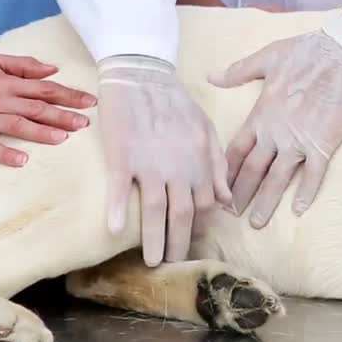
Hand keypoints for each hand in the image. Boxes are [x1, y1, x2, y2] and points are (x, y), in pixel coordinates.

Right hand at [0, 54, 95, 166]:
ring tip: (62, 138)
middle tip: (85, 123)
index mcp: (7, 84)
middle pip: (36, 108)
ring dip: (40, 132)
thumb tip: (52, 69)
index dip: (69, 95)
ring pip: (17, 125)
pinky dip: (5, 153)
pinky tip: (22, 160)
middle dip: (62, 115)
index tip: (90, 102)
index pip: (44, 89)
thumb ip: (23, 65)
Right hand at [97, 55, 230, 265]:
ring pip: (153, 210)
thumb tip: (227, 202)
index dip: (200, 230)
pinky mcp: (122, 155)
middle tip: (174, 266)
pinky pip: (118, 188)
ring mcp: (149, 163)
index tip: (193, 246)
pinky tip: (115, 230)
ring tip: (151, 262)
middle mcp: (178, 168)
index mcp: (199, 163)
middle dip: (180, 245)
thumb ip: (218, 166)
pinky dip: (117, 210)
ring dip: (154, 239)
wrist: (143, 74)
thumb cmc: (176, 103)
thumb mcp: (207, 131)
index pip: (204, 207)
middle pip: (181, 215)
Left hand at [209, 7, 341, 226]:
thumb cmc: (306, 52)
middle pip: (253, 171)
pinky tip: (300, 211)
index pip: (236, 151)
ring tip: (257, 223)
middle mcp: (276, 133)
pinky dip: (306, 193)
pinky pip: (314, 175)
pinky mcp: (325, 144)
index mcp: (261, 114)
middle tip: (231, 216)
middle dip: (241, 195)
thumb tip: (211, 76)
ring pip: (278, 179)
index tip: (217, 188)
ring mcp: (300, 141)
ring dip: (267, 202)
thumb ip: (238, 72)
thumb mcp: (267, 57)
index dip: (225, 172)